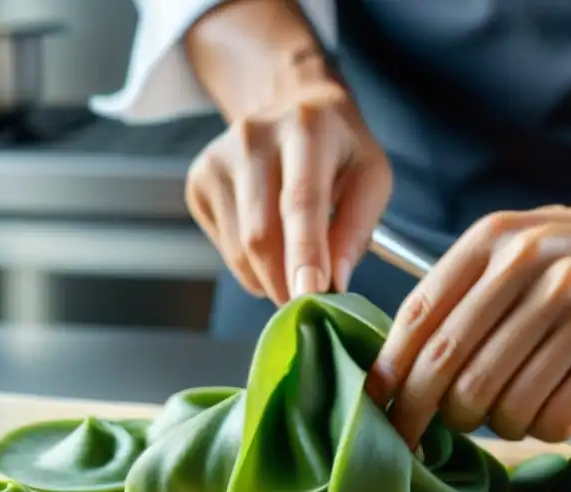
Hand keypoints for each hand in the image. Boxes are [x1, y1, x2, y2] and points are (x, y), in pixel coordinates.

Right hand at [185, 83, 391, 303]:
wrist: (293, 109)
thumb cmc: (339, 151)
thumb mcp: (372, 178)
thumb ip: (356, 229)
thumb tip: (334, 283)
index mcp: (306, 129)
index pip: (301, 201)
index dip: (305, 253)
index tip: (310, 294)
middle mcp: (252, 138)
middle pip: (261, 234)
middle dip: (286, 282)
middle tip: (310, 302)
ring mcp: (217, 160)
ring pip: (240, 249)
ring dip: (271, 278)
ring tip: (295, 269)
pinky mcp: (198, 183)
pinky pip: (226, 249)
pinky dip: (253, 267)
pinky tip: (272, 246)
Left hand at [365, 206, 570, 446]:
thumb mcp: (511, 247)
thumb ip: (455, 293)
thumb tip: (391, 370)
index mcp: (493, 237)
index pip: (419, 317)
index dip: (390, 374)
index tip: (375, 410)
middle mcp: (535, 264)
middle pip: (452, 368)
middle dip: (425, 415)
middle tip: (423, 434)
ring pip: (502, 402)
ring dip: (492, 424)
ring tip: (502, 410)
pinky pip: (556, 418)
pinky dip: (539, 428)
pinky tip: (544, 410)